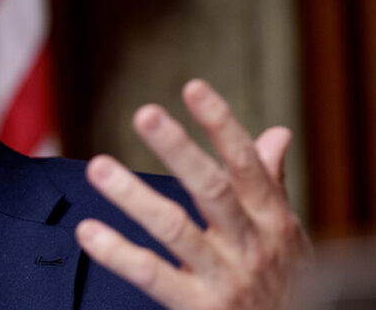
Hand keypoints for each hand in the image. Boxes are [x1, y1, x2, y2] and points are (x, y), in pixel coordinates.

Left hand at [74, 79, 312, 309]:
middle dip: (179, 149)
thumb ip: (272, 184)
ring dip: (134, 196)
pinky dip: (117, 254)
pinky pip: (152, 276)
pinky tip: (88, 232)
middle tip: (145, 114)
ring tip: (98, 167)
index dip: (221, 125)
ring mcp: (225, 277)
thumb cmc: (285, 283)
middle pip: (212, 189)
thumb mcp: (286, 234)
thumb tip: (276, 133)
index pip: (245, 165)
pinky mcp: (201, 307)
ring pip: (175, 229)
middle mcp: (250, 244)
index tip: (193, 88)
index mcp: (271, 219)